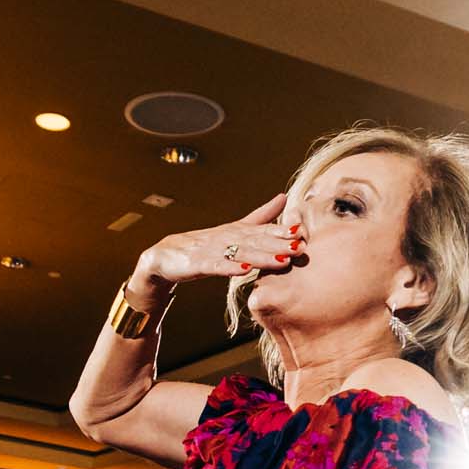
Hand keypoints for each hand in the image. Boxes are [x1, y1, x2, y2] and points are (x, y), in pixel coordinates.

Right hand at [130, 194, 301, 302]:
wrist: (164, 257)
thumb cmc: (203, 246)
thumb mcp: (235, 230)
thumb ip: (260, 216)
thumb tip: (284, 196)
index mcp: (238, 231)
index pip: (264, 230)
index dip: (283, 231)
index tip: (304, 232)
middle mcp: (226, 238)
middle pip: (255, 241)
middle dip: (278, 244)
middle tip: (300, 247)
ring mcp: (211, 250)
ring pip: (240, 254)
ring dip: (261, 257)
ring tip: (282, 260)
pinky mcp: (196, 264)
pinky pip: (215, 267)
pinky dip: (229, 268)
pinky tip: (244, 271)